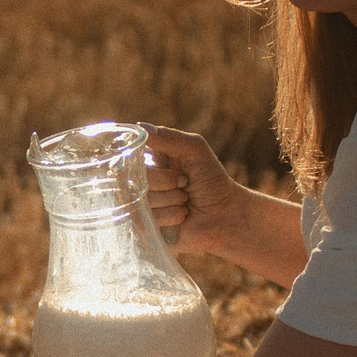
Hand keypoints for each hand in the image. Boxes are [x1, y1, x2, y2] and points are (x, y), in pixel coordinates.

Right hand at [140, 124, 248, 261]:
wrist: (227, 214)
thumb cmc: (211, 180)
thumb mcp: (195, 149)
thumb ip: (169, 137)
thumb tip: (141, 127)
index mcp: (148, 162)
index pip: (129, 156)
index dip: (145, 160)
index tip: (166, 164)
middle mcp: (140, 184)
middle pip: (136, 178)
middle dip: (167, 181)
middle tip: (185, 183)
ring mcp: (142, 207)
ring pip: (144, 200)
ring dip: (172, 199)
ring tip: (185, 200)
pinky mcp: (146, 228)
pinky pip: (149, 219)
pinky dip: (172, 215)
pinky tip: (182, 216)